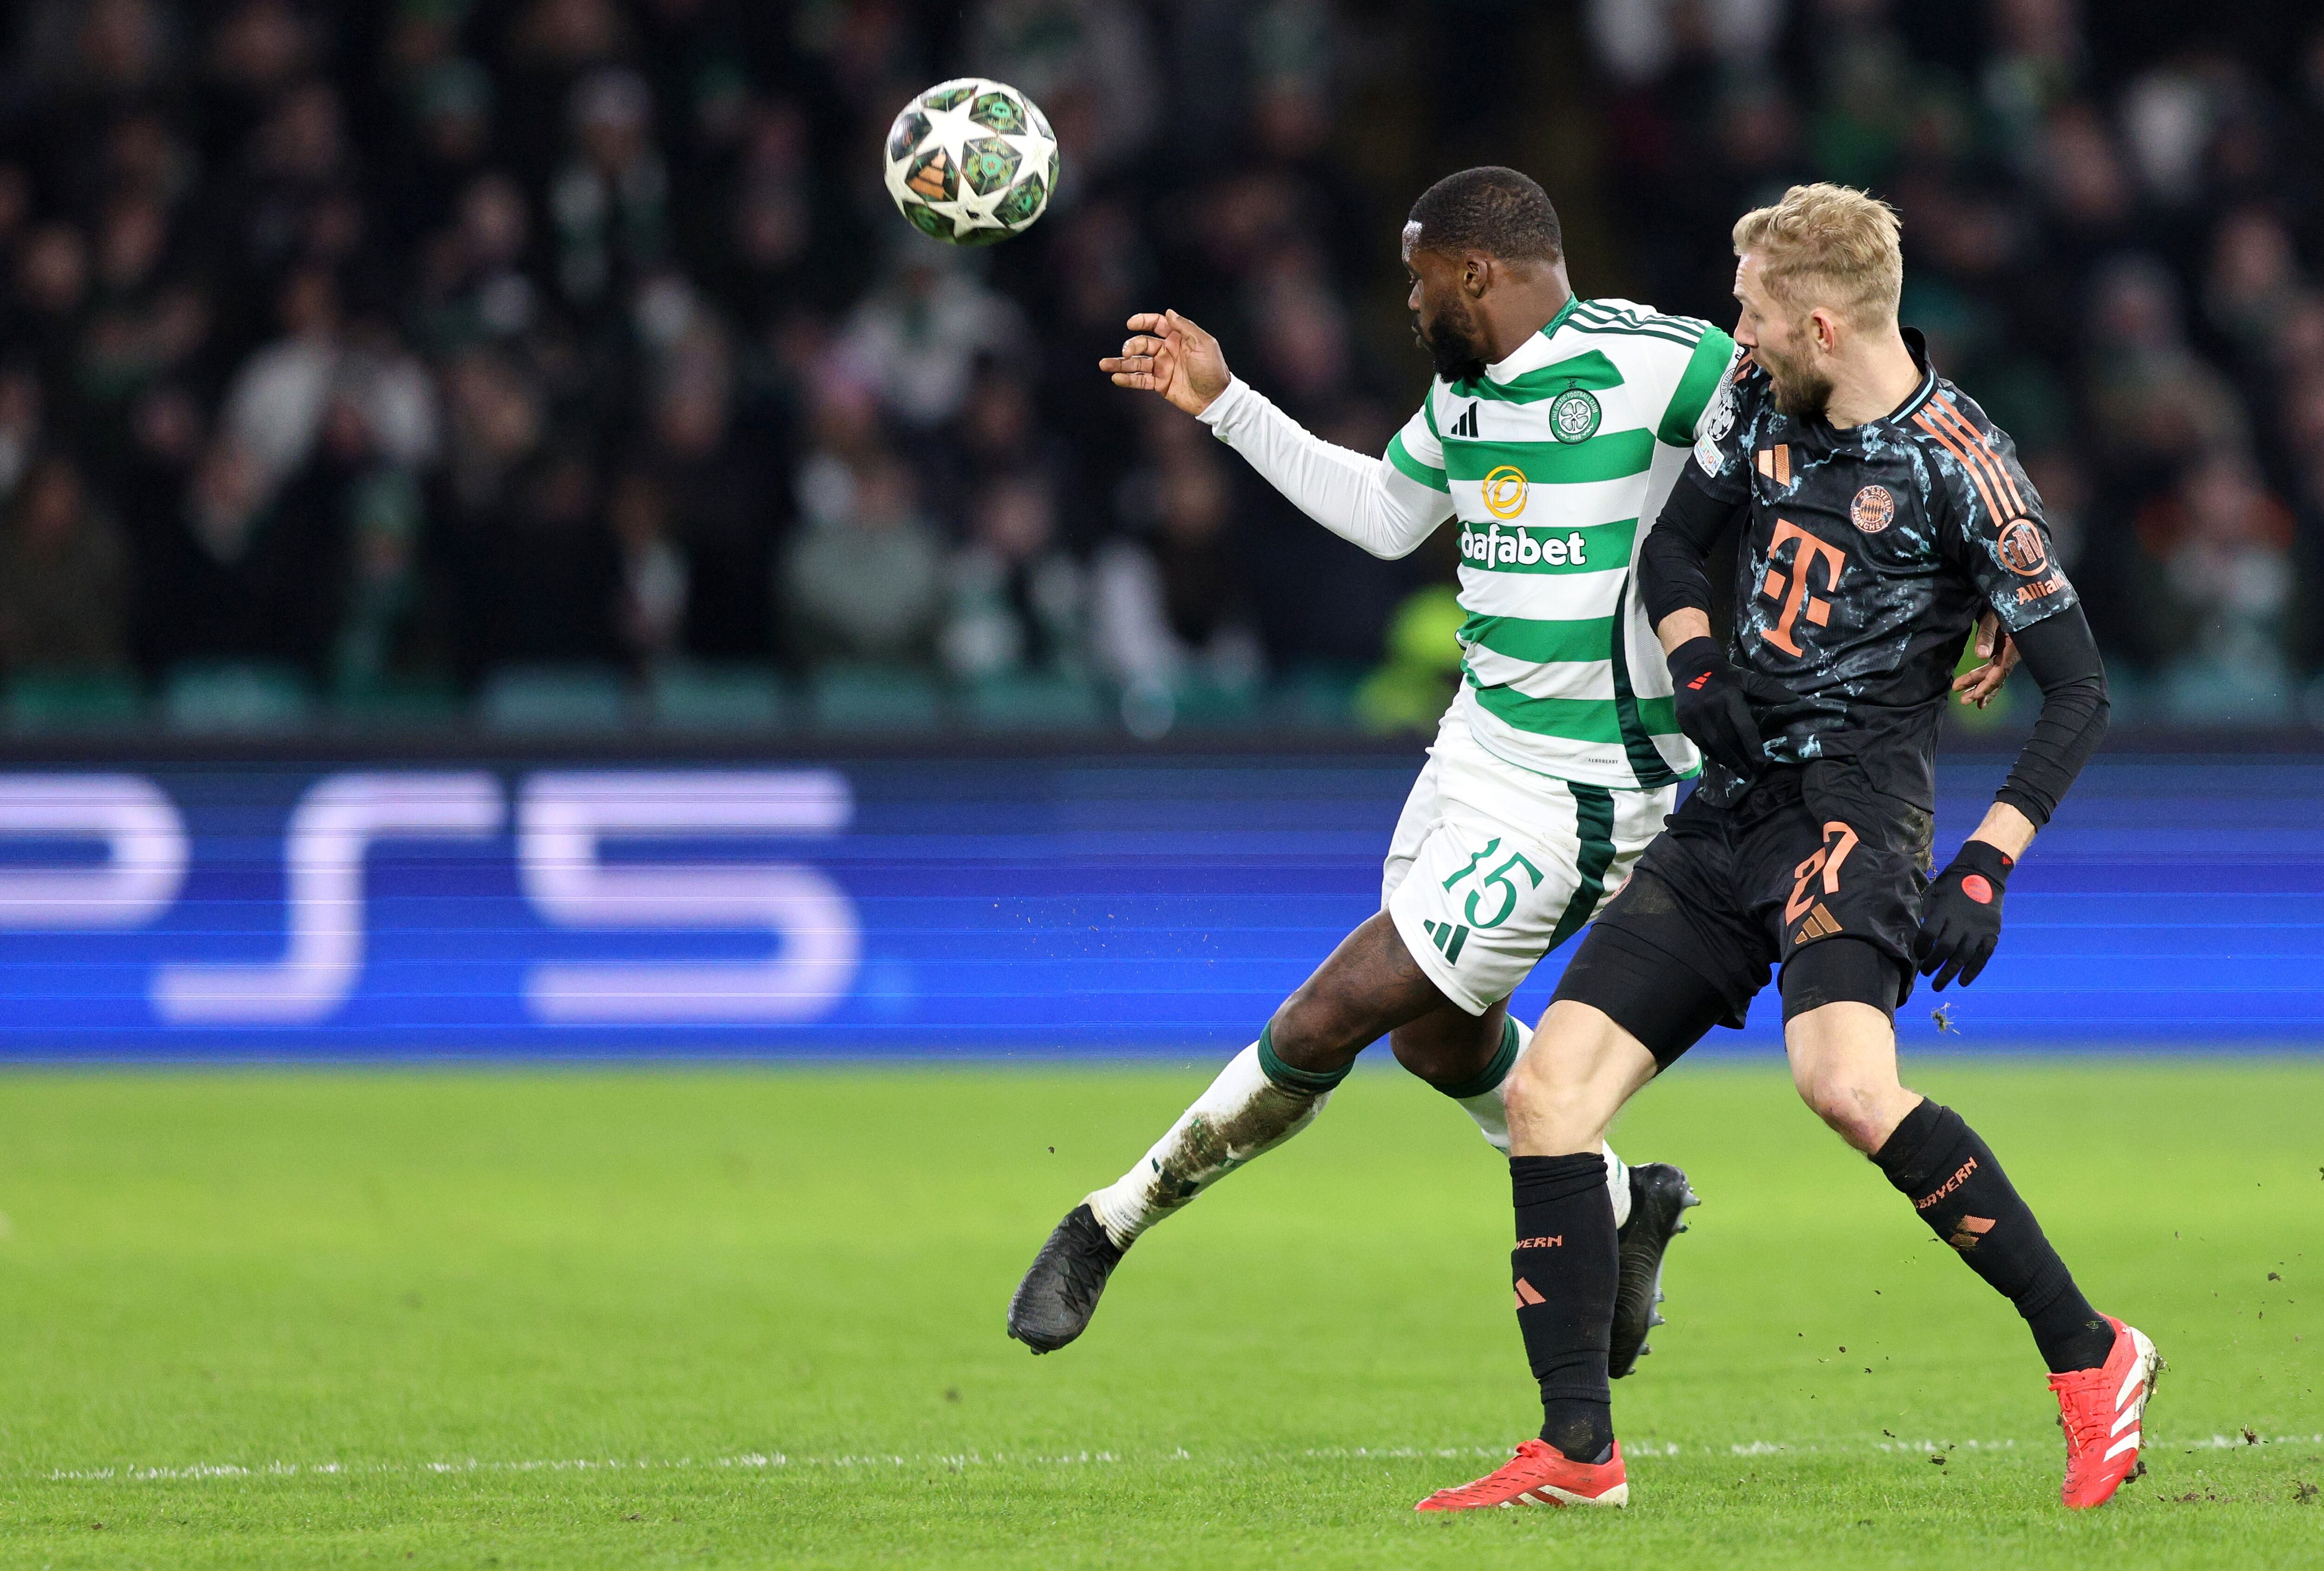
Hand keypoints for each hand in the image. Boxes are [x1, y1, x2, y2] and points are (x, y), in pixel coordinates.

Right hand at [1099, 310, 1230, 415]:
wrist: (1217, 398)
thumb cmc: (1213, 369)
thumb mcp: (1204, 343)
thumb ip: (1185, 327)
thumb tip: (1168, 312)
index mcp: (1178, 338)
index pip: (1157, 324)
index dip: (1143, 321)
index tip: (1130, 324)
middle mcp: (1168, 351)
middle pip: (1143, 344)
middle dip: (1131, 346)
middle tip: (1125, 352)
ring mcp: (1163, 368)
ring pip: (1137, 363)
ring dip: (1120, 363)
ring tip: (1104, 365)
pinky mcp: (1160, 384)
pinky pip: (1140, 380)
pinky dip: (1128, 379)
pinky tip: (1116, 378)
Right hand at [1666, 636, 1800, 780]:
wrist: (1691, 668)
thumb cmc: (1724, 675)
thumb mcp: (1746, 678)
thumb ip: (1768, 689)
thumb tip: (1794, 699)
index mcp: (1728, 698)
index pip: (1743, 728)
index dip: (1752, 747)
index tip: (1760, 763)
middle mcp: (1711, 708)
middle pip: (1729, 740)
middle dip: (1741, 759)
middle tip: (1752, 773)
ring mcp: (1695, 717)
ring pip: (1714, 745)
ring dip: (1728, 761)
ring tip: (1740, 772)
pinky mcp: (1684, 722)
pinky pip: (1701, 743)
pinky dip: (1713, 754)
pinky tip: (1723, 761)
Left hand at [1915, 839, 2013, 989]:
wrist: (1984, 874)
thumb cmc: (1953, 884)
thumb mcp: (1935, 893)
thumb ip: (1929, 914)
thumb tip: (1921, 938)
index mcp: (1945, 910)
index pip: (1928, 934)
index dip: (1921, 948)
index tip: (1918, 955)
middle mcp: (1962, 922)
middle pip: (1945, 949)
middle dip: (1933, 965)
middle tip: (1926, 974)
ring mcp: (1979, 929)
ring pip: (1964, 956)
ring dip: (1950, 973)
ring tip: (1938, 985)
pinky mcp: (1992, 933)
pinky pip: (1983, 956)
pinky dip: (1974, 970)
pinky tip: (1963, 981)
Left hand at [1951, 611, 2018, 708]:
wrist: (2016, 594)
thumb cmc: (2005, 603)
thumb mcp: (1995, 616)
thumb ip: (1987, 634)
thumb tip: (1981, 656)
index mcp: (2013, 647)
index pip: (2000, 672)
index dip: (1988, 684)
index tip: (1975, 695)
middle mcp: (2011, 653)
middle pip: (1996, 676)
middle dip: (1980, 689)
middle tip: (1964, 701)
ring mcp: (2007, 652)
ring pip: (1993, 674)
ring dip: (1979, 686)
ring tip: (1965, 699)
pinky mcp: (2002, 650)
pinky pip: (1993, 667)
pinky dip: (1983, 677)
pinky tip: (1974, 687)